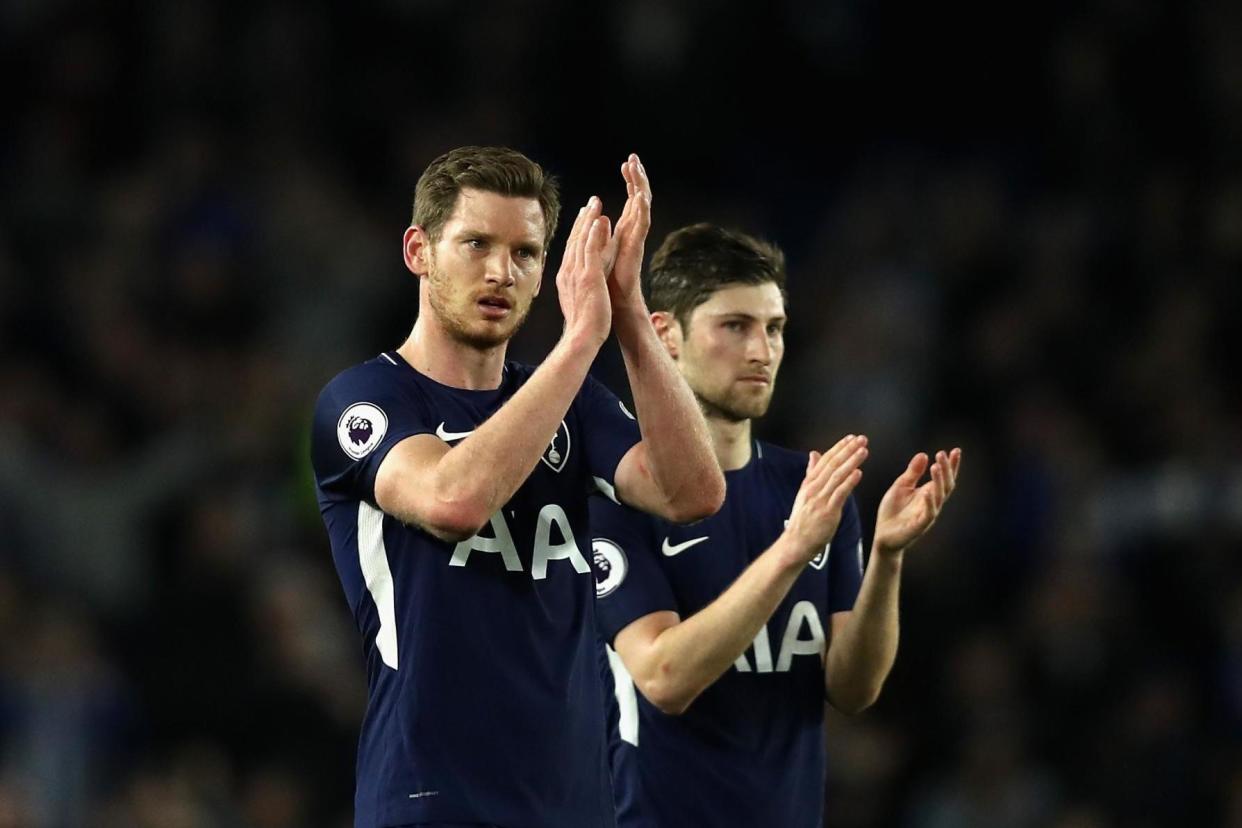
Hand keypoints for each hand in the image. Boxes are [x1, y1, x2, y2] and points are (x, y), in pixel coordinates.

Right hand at [556, 196, 612, 346]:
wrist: (582, 337)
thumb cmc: (583, 326)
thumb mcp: (579, 301)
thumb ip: (580, 286)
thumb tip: (582, 279)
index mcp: (566, 277)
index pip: (572, 250)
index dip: (578, 232)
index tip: (585, 218)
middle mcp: (568, 272)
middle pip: (575, 240)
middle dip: (583, 220)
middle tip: (591, 203)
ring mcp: (577, 273)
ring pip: (581, 241)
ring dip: (588, 220)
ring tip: (595, 203)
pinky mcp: (588, 276)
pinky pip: (590, 250)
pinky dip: (593, 234)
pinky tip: (599, 220)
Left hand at [604, 154, 651, 310]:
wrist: (614, 302)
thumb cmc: (605, 282)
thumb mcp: (597, 252)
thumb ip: (597, 236)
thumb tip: (593, 223)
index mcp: (623, 231)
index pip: (629, 199)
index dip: (628, 182)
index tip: (625, 164)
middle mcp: (631, 232)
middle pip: (637, 198)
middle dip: (636, 177)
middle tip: (633, 158)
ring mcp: (635, 238)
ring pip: (641, 206)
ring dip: (640, 186)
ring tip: (637, 167)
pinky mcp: (636, 247)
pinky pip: (641, 224)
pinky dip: (641, 209)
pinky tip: (640, 195)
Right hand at [783, 435, 867, 562]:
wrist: (796, 542)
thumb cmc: (803, 520)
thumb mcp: (804, 493)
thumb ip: (811, 473)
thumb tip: (814, 454)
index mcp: (809, 483)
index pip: (825, 461)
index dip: (839, 448)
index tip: (851, 438)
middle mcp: (814, 488)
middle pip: (832, 465)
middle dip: (848, 450)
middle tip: (861, 439)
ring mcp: (820, 499)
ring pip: (837, 476)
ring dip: (851, 462)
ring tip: (863, 451)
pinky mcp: (827, 511)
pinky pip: (839, 494)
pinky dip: (849, 482)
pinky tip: (858, 473)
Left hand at [872, 448, 960, 555]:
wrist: (883, 535)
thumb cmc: (893, 511)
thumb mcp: (901, 486)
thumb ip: (912, 472)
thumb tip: (924, 454)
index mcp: (929, 493)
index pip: (944, 477)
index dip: (951, 465)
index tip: (956, 450)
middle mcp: (932, 503)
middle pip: (946, 485)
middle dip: (946, 469)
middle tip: (942, 453)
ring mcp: (927, 515)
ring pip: (939, 497)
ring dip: (939, 481)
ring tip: (936, 466)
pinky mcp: (919, 526)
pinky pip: (928, 514)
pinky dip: (929, 502)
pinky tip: (927, 491)